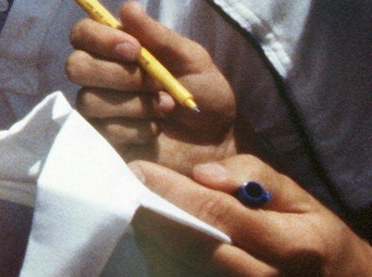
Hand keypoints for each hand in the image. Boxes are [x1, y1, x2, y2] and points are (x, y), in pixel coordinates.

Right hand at [66, 0, 237, 173]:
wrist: (219, 140)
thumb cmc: (205, 92)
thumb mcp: (192, 59)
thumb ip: (158, 35)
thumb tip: (128, 6)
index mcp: (115, 49)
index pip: (83, 33)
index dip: (100, 38)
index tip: (134, 49)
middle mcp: (99, 76)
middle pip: (76, 66)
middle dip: (119, 75)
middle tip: (156, 83)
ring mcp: (99, 108)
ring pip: (90, 100)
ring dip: (134, 104)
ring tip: (167, 107)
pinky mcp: (103, 138)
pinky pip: (104, 130)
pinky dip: (136, 128)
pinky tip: (156, 129)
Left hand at [132, 155, 371, 275]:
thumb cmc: (309, 232)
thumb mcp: (296, 197)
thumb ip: (252, 176)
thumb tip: (204, 174)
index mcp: (291, 246)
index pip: (219, 214)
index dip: (173, 190)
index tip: (140, 169)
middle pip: (194, 248)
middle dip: (153, 215)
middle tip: (126, 188)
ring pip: (182, 270)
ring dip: (153, 240)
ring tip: (140, 211)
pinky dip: (163, 261)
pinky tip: (156, 239)